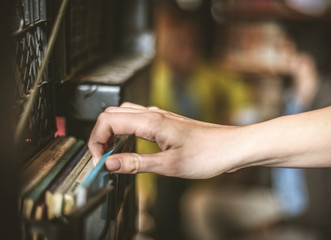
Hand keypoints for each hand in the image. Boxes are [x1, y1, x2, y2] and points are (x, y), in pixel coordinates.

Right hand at [88, 102, 244, 178]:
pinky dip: (126, 131)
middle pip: (111, 114)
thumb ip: (137, 164)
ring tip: (113, 153)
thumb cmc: (210, 153)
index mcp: (151, 122)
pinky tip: (131, 146)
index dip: (96, 141)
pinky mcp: (166, 124)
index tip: (100, 160)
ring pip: (124, 115)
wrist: (232, 147)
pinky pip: (137, 120)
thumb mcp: (170, 165)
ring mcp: (160, 118)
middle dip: (100, 135)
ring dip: (112, 131)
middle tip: (103, 157)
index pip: (107, 121)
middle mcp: (153, 115)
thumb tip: (111, 164)